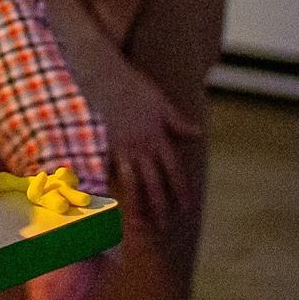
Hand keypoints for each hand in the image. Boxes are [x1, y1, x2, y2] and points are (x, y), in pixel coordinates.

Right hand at [99, 64, 198, 233]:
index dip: (179, 192)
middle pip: (154, 183)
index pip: (173, 171)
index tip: (184, 210)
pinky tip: (105, 206)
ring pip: (131, 184)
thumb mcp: (160, 101)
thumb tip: (197, 133)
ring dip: (136, 207)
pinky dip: (106, 191)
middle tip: (163, 227)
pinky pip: (106, 173)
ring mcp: (120, 147)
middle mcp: (141, 146)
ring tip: (137, 226)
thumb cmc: (131, 85)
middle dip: (160, 207)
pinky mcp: (101, 145)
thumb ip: (177, 121)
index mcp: (158, 137)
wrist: (102, 72)